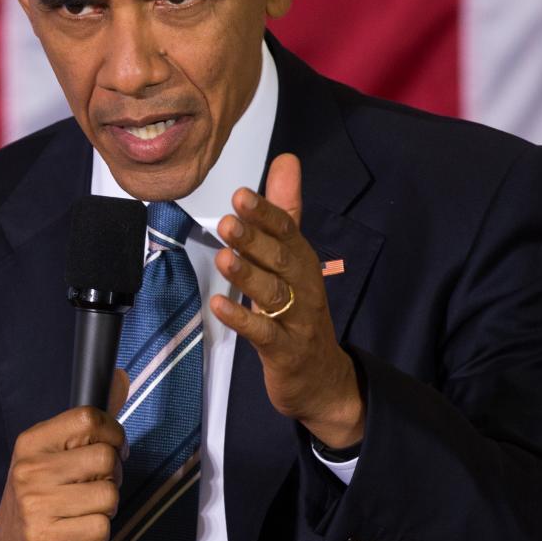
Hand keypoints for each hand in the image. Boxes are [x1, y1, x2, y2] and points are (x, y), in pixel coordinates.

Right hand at [0, 371, 129, 540]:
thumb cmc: (37, 499)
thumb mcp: (51, 456)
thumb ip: (89, 422)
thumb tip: (122, 377)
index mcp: (31, 443)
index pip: (89, 419)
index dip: (112, 435)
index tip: (108, 451)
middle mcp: (30, 470)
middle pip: (106, 459)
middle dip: (112, 477)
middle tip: (95, 488)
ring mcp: (36, 506)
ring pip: (109, 496)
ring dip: (106, 509)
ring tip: (83, 512)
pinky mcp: (47, 539)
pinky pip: (101, 529)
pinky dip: (98, 534)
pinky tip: (78, 533)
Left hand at [212, 152, 365, 447]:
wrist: (322, 379)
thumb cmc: (300, 313)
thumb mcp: (293, 259)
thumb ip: (285, 212)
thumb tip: (286, 161)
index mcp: (304, 263)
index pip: (288, 232)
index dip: (266, 214)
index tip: (241, 195)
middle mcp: (305, 288)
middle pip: (281, 260)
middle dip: (255, 240)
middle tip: (227, 222)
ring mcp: (296, 322)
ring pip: (274, 295)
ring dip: (248, 276)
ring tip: (223, 258)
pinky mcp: (284, 352)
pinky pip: (264, 334)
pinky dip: (242, 319)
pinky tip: (219, 305)